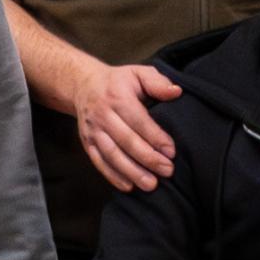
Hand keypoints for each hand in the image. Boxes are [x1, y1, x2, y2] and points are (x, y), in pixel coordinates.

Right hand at [76, 57, 183, 193]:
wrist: (83, 85)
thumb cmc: (118, 81)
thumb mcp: (138, 73)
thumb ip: (158, 82)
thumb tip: (176, 92)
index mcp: (117, 97)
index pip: (138, 120)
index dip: (155, 137)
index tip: (171, 152)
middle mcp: (103, 115)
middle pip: (126, 140)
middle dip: (148, 158)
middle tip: (167, 170)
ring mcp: (93, 131)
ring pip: (112, 154)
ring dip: (132, 172)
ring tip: (151, 184)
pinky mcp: (87, 143)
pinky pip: (99, 162)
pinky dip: (112, 176)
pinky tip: (128, 186)